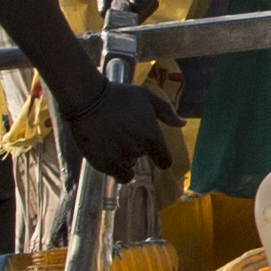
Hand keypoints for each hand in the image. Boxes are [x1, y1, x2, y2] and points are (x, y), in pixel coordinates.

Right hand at [50, 69, 172, 183]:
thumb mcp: (146, 97)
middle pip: (142, 158)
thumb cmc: (118, 95)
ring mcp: (121, 158)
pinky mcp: (105, 164)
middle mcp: (139, 150)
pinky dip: (115, 168)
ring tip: (112, 140)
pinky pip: (117, 175)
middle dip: (135, 148)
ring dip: (124, 158)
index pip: (165, 160)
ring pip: (129, 167)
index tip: (155, 155)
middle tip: (122, 131)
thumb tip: (182, 123)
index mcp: (152, 136)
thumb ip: (166, 112)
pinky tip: (108, 153)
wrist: (87, 99)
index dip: (160, 158)